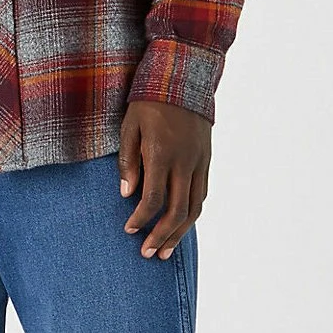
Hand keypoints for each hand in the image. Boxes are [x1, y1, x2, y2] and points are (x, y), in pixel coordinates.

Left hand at [117, 100, 211, 258]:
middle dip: (162, 236)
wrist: (183, 78)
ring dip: (180, 232)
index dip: (141, 219)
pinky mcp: (206, 160)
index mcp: (161, 153)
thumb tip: (126, 195)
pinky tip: (181, 225)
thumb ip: (128, 162)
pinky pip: (202, 193)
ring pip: (194, 207)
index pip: (153, 198)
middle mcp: (184, 162)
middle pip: (177, 211)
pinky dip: (192, 214)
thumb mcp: (129, 127)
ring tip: (166, 251)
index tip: (129, 230)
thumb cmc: (148, 102)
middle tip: (148, 254)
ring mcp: (199, 162)